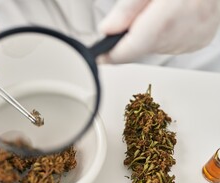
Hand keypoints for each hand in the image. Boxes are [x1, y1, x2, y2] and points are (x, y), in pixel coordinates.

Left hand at [98, 0, 219, 63]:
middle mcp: (180, 34)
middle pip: (141, 49)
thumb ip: (126, 10)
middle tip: (140, 15)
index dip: (110, 55)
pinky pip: (171, 45)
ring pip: (155, 47)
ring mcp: (191, 40)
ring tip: (161, 12)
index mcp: (165, 20)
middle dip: (133, 36)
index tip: (100, 57)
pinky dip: (165, 35)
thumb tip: (107, 30)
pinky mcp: (198, 41)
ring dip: (150, 35)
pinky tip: (172, 19)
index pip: (129, 51)